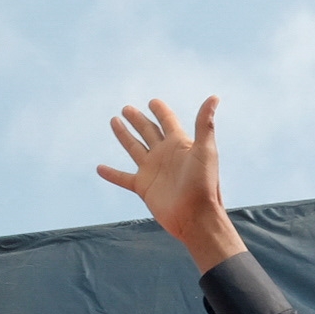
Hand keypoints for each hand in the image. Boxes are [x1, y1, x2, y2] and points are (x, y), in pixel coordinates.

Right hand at [97, 98, 243, 272]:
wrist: (196, 216)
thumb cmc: (205, 184)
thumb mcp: (205, 150)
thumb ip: (204, 124)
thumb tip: (214, 97)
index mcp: (179, 144)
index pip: (167, 121)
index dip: (160, 110)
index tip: (153, 101)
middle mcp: (165, 155)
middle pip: (148, 131)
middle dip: (138, 119)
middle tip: (127, 108)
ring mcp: (153, 170)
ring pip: (134, 148)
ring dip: (124, 135)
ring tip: (114, 121)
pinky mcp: (144, 187)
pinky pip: (123, 178)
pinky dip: (111, 174)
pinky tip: (100, 168)